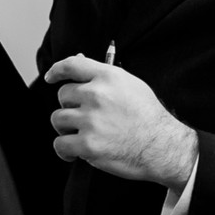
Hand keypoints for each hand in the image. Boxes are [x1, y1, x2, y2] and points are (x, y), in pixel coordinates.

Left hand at [44, 55, 197, 189]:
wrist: (163, 147)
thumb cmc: (149, 116)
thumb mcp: (130, 85)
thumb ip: (103, 76)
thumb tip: (79, 62)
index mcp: (108, 77)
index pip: (71, 65)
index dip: (57, 70)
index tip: (51, 77)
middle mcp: (96, 95)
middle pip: (63, 95)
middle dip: (70, 106)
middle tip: (84, 117)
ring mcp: (91, 120)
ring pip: (58, 119)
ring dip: (66, 128)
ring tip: (81, 134)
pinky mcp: (88, 144)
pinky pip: (60, 144)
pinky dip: (64, 150)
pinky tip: (73, 152)